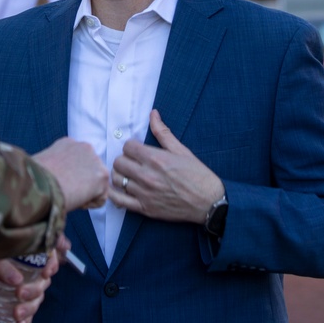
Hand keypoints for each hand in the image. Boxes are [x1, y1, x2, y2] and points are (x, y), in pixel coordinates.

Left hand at [0, 252, 60, 322]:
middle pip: (43, 277)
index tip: (49, 269)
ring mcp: (14, 289)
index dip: (53, 257)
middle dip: (38, 287)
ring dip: (32, 306)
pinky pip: (26, 314)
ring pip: (37, 297)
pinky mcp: (7, 307)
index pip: (44, 250)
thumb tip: (17, 281)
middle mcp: (18, 268)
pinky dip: (27, 319)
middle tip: (21, 293)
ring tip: (16, 314)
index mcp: (14, 251)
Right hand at [33, 137, 108, 210]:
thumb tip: (57, 178)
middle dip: (81, 183)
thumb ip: (56, 166)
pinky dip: (89, 204)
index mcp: (68, 143)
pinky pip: (100, 198)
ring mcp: (95, 160)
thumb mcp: (43, 163)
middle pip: (90, 171)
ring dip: (85, 194)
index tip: (60, 184)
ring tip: (68, 195)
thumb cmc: (34, 178)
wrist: (39, 182)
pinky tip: (74, 200)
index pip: (77, 161)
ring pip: (96, 184)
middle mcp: (84, 147)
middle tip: (67, 192)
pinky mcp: (101, 176)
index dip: (69, 176)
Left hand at [108, 110, 223, 222]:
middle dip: (124, 159)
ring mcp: (144, 193)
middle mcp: (147, 175)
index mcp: (156, 159)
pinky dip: (114, 194)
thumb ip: (163, 132)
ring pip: (116, 180)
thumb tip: (153, 114)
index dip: (131, 147)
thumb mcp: (181, 150)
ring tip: (128, 175)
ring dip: (120, 175)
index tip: (137, 151)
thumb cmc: (198, 175)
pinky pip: (118, 200)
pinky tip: (120, 190)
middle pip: (118, 162)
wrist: (209, 202)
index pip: (127, 147)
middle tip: (132, 162)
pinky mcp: (144, 208)